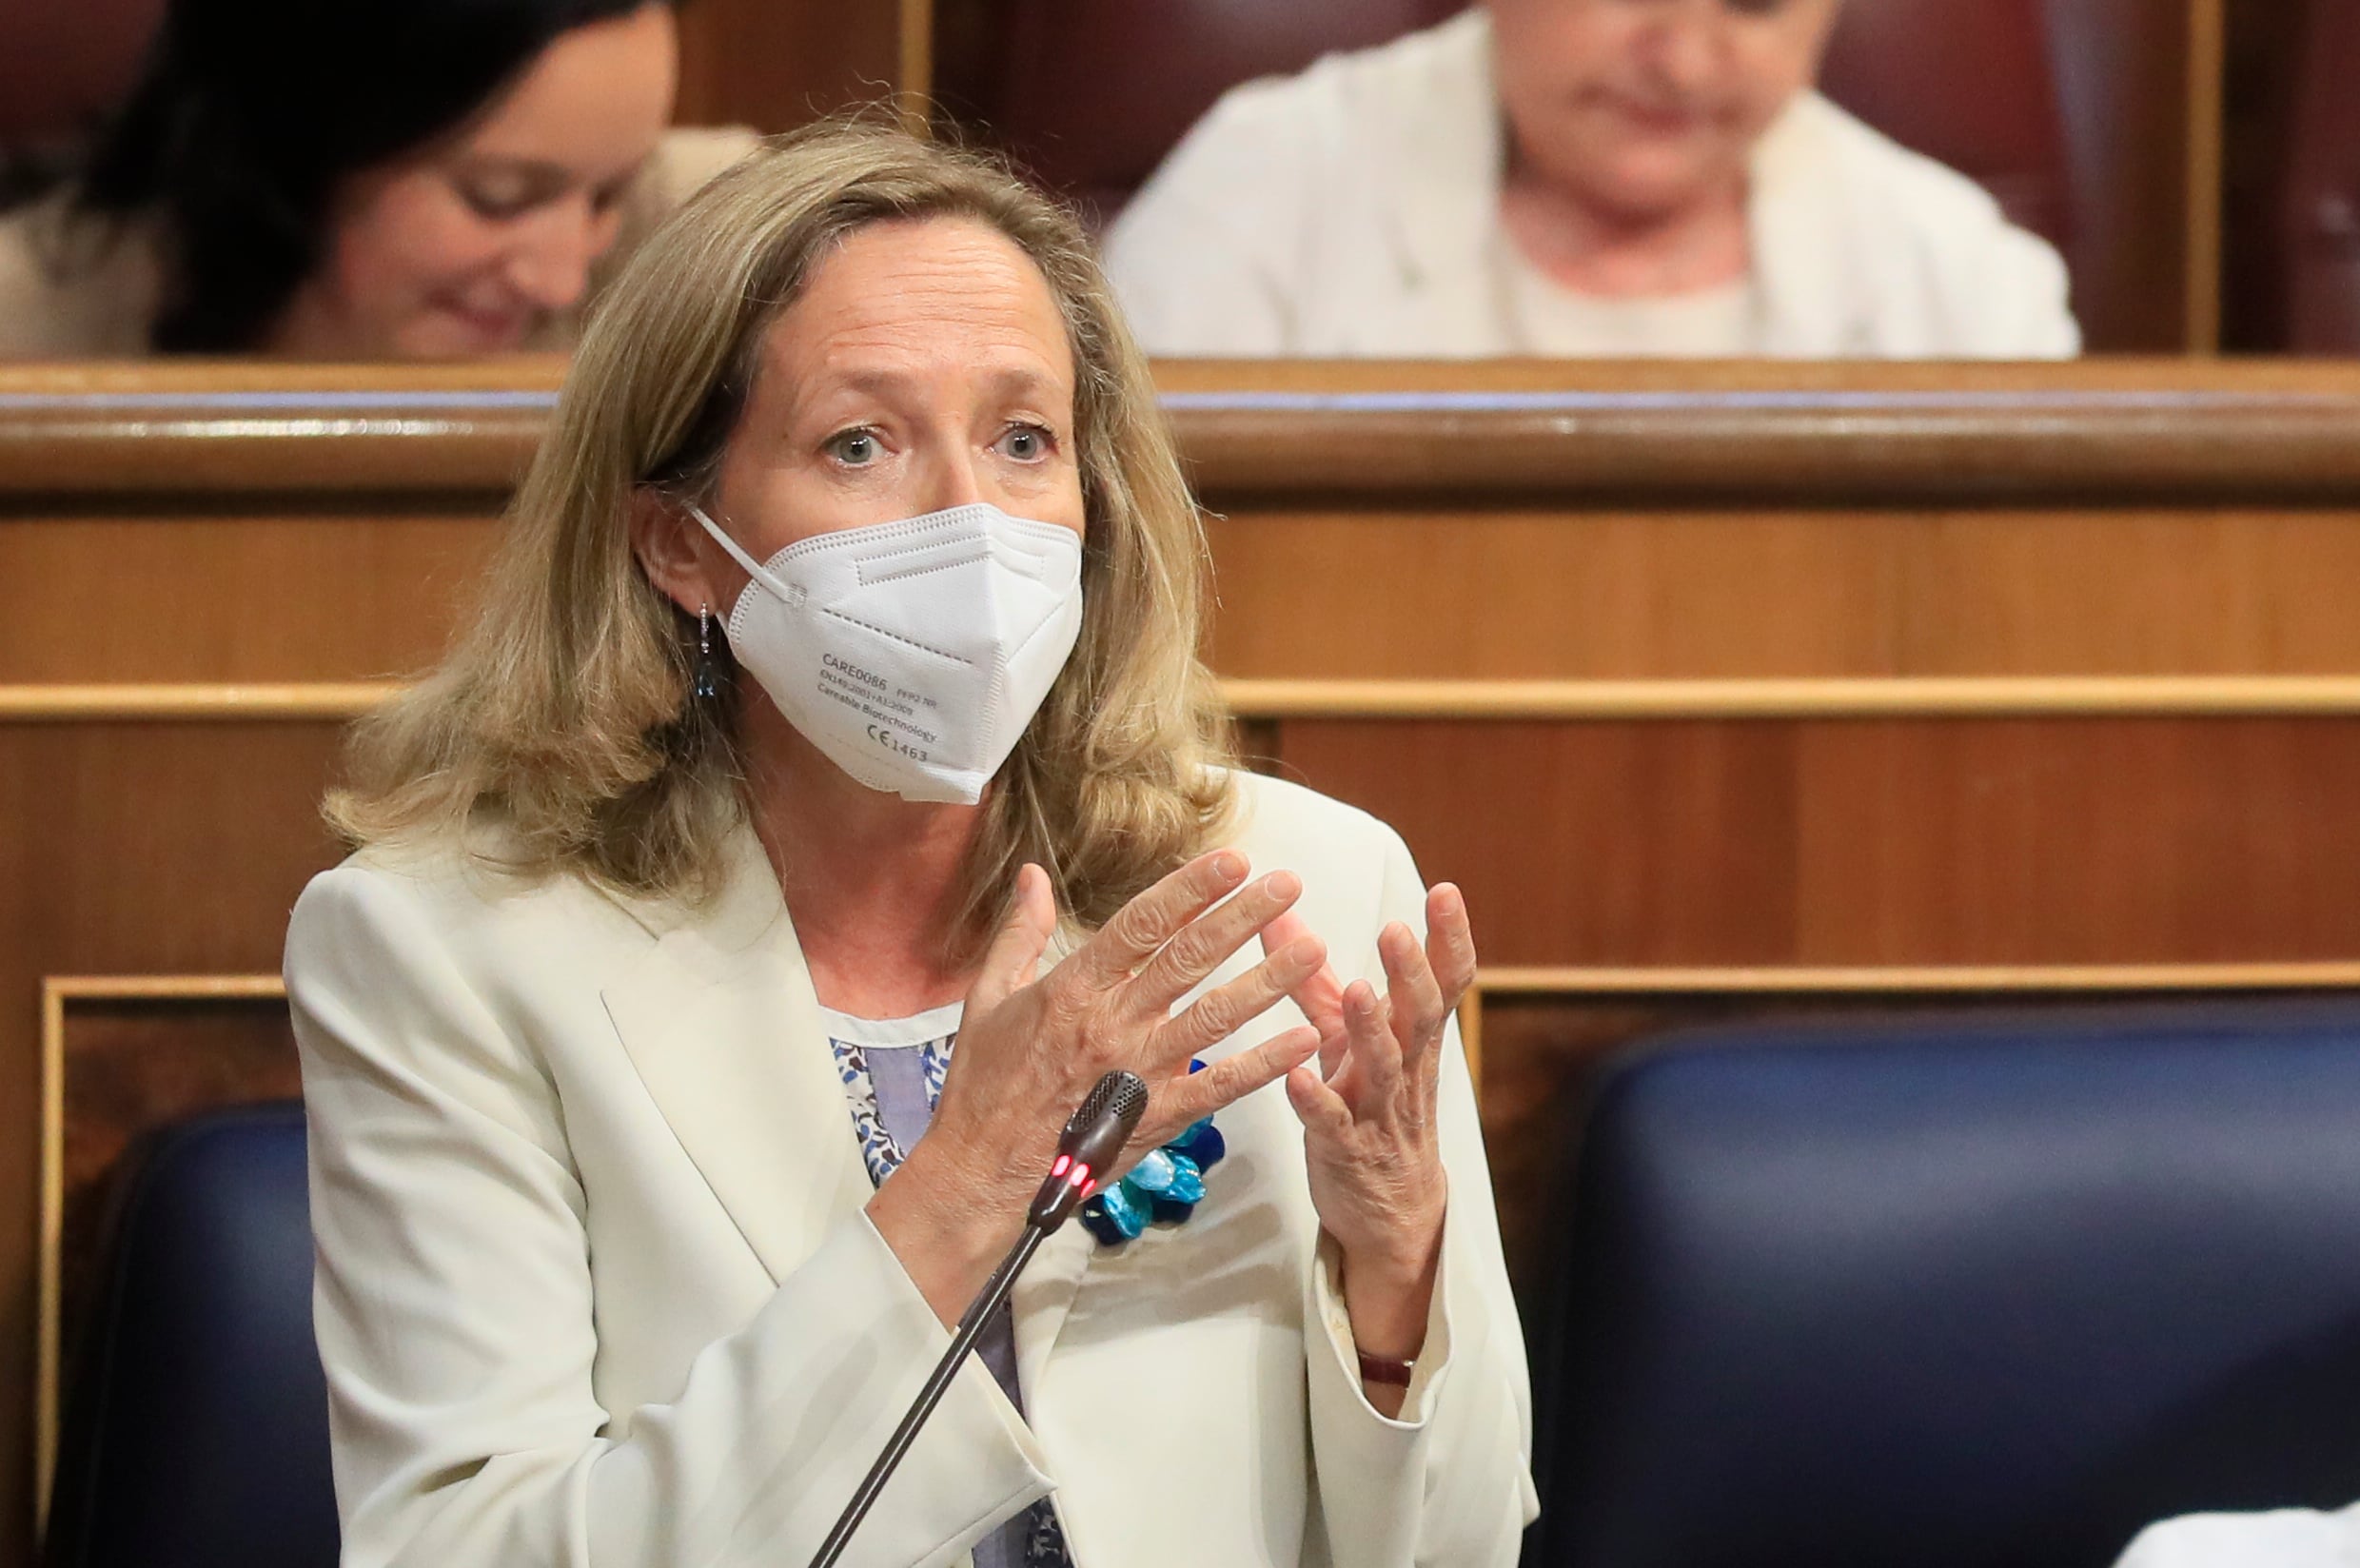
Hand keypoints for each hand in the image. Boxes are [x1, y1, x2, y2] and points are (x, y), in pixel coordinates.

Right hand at [873, 850, 1326, 1322]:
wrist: (980, 1174)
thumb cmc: (983, 1086)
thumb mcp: (987, 997)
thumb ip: (1018, 932)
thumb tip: (1032, 873)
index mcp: (1073, 989)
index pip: (1143, 924)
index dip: (1191, 889)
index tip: (1233, 860)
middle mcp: (1112, 1023)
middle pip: (1190, 959)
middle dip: (1244, 917)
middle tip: (1289, 885)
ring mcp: (1138, 1072)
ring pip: (1216, 1017)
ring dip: (1268, 980)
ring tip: (1312, 948)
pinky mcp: (1157, 1118)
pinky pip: (1221, 1087)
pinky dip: (1265, 1064)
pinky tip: (1303, 1041)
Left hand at [1267, 884, 1475, 1377]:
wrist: (1389, 1210)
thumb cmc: (1367, 1106)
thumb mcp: (1348, 1040)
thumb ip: (1314, 980)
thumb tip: (1277, 913)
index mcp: (1412, 1037)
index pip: (1444, 983)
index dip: (1448, 939)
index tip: (1445, 891)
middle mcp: (1404, 1069)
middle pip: (1419, 1016)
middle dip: (1411, 972)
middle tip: (1396, 930)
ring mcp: (1377, 1111)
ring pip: (1382, 1067)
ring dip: (1370, 1028)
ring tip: (1354, 990)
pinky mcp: (1344, 1150)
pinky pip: (1332, 1125)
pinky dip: (1314, 1101)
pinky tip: (1295, 1078)